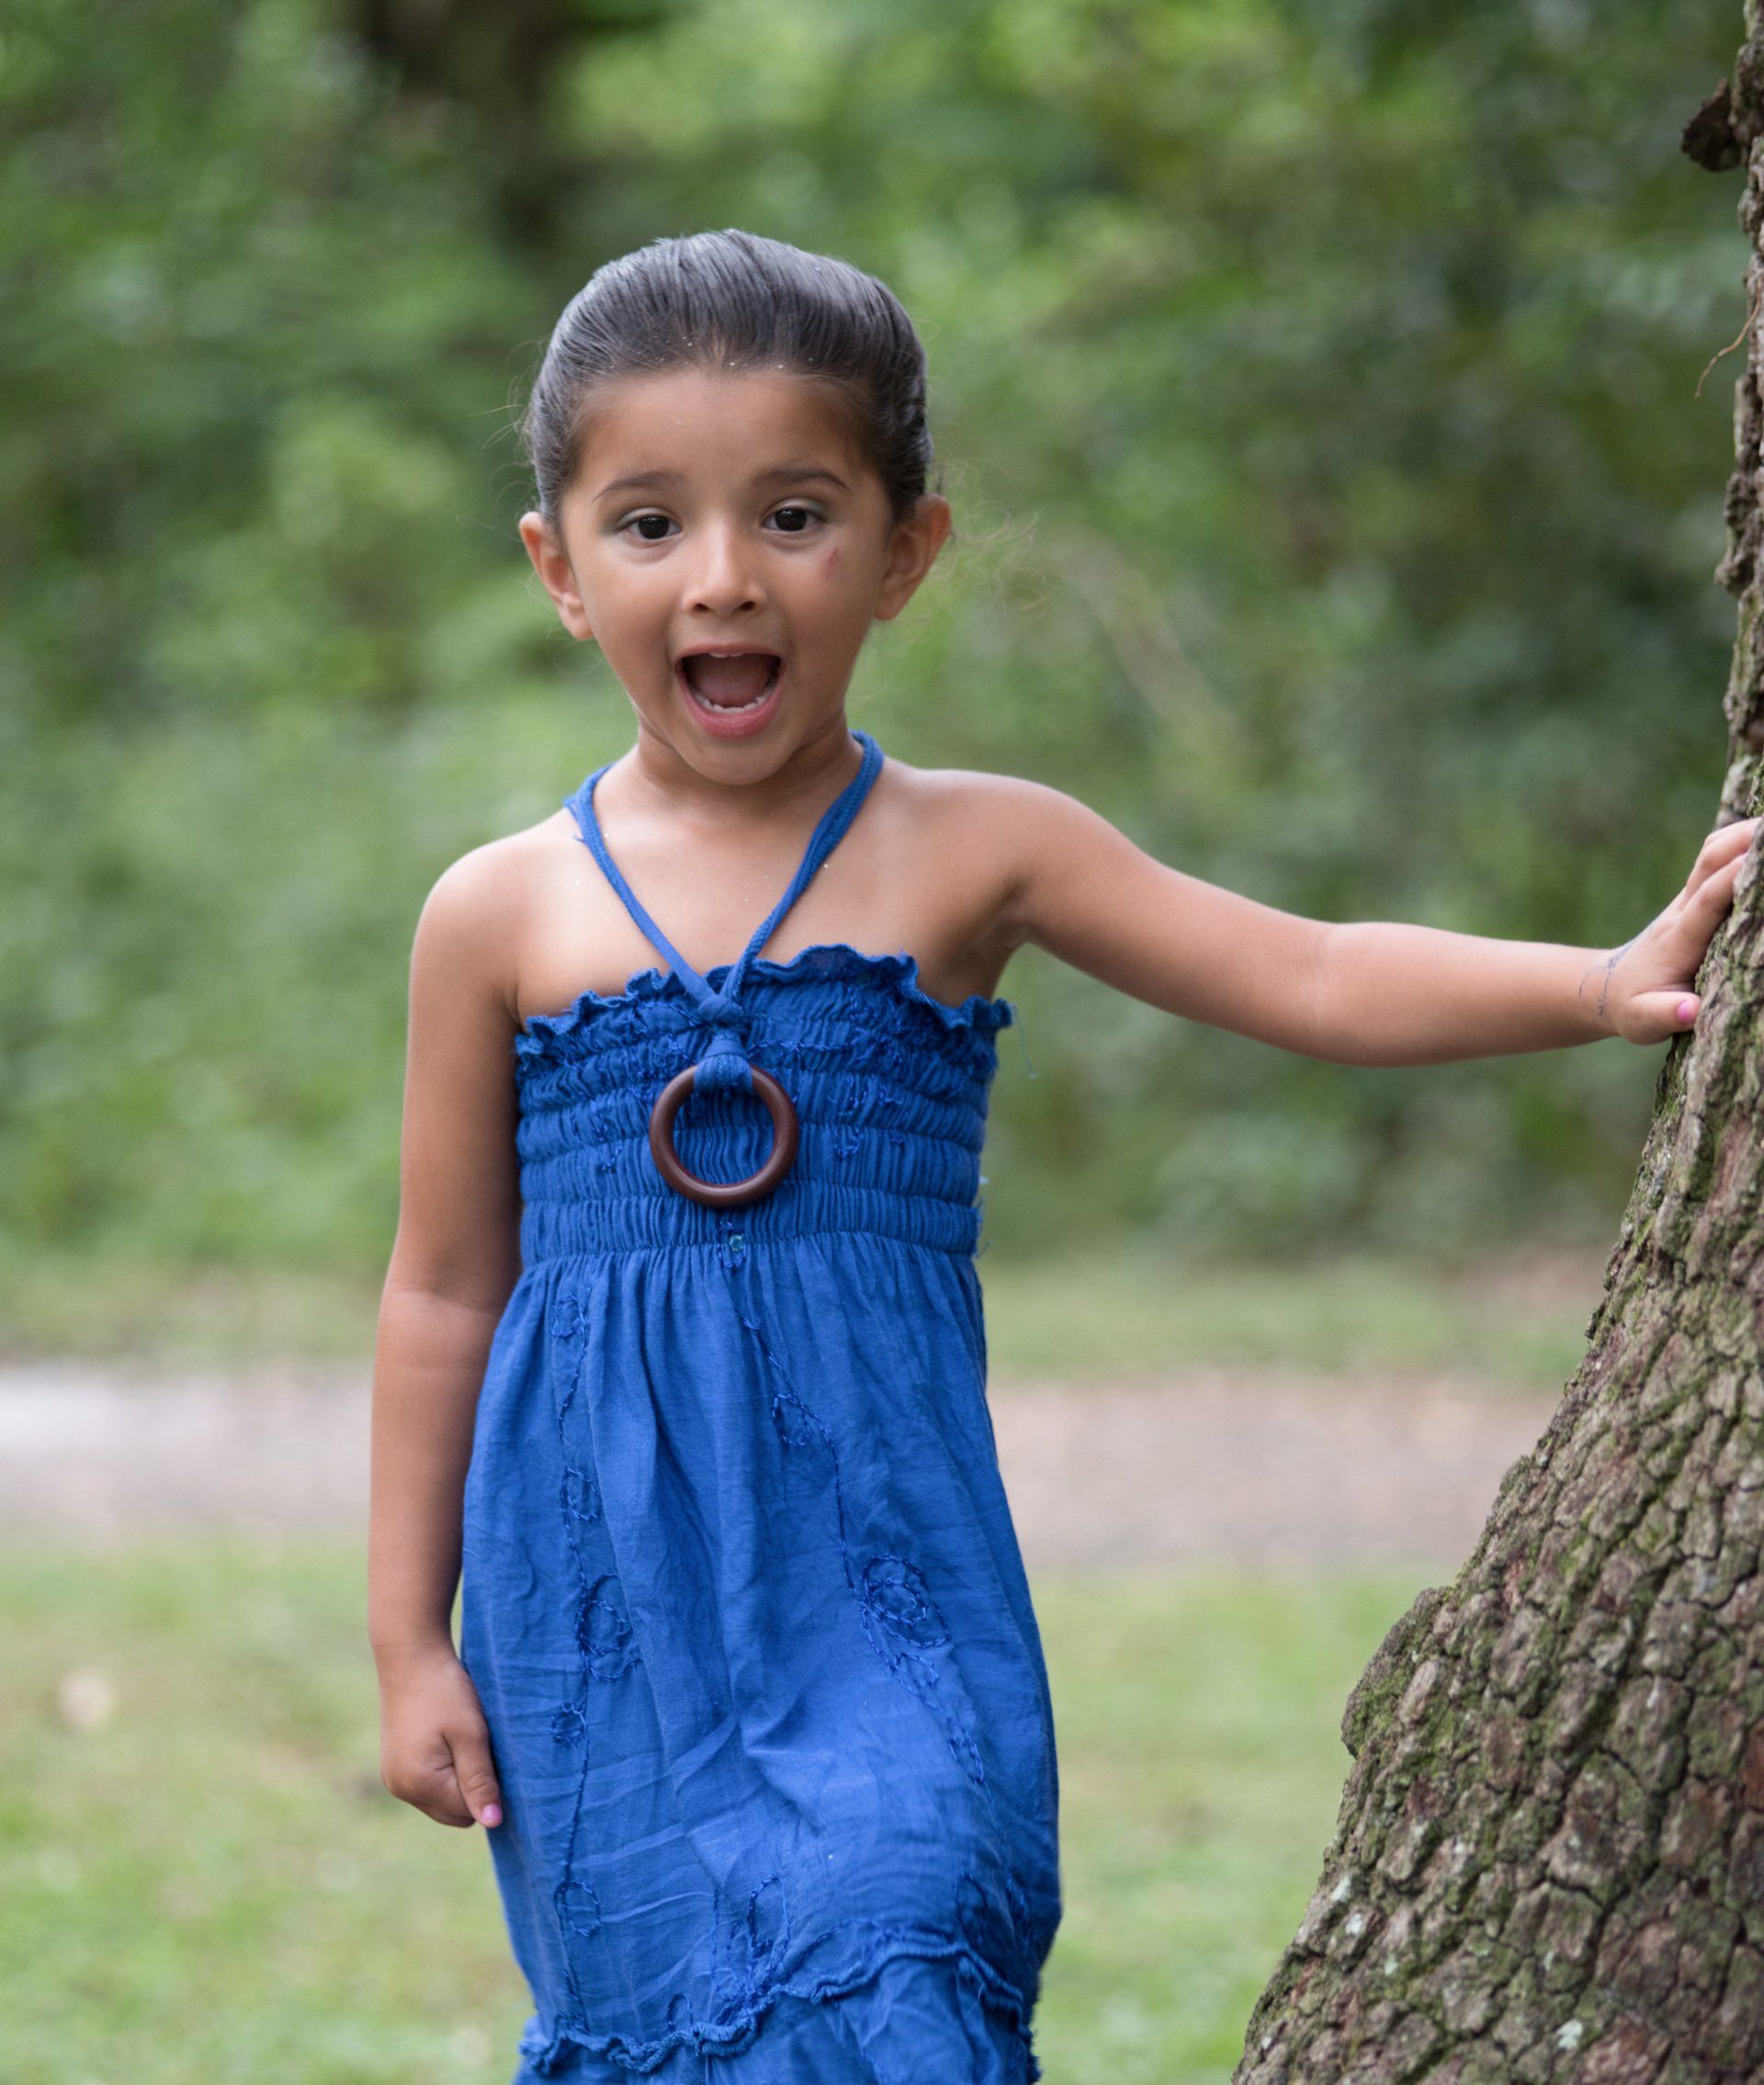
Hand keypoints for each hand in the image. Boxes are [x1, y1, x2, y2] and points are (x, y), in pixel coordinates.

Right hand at [376, 1640, 504, 1828]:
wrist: (411, 1656)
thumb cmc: (446, 1692)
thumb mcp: (471, 1734)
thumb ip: (480, 1781)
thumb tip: (493, 1823)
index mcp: (419, 1784)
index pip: (468, 1812)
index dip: (488, 1788)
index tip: (492, 1754)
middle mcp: (401, 1789)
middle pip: (453, 1812)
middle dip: (472, 1789)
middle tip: (480, 1747)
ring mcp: (394, 1778)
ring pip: (441, 1800)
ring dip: (458, 1779)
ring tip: (463, 1740)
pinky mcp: (395, 1766)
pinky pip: (428, 1785)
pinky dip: (443, 1771)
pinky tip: (447, 1739)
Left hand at [1589, 816, 1760, 1043]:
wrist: (1609, 989)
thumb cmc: (1633, 1008)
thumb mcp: (1642, 1021)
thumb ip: (1666, 1015)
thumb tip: (1689, 1010)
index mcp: (1678, 940)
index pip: (1705, 902)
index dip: (1729, 881)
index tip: (1753, 861)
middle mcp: (1682, 911)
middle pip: (1709, 863)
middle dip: (1742, 841)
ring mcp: (1686, 900)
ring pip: (1711, 854)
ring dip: (1742, 833)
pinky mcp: (1692, 897)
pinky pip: (1714, 859)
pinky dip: (1737, 840)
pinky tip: (1760, 832)